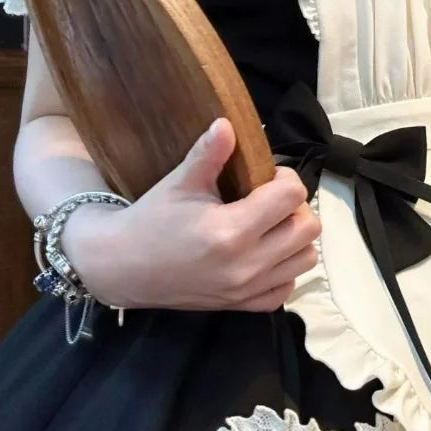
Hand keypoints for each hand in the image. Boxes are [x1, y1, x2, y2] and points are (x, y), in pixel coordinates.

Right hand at [63, 119, 319, 311]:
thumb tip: (227, 123)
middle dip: (296, 207)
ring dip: (295, 238)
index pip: (291, 196)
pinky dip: (284, 269)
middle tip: (271, 199)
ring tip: (270, 225)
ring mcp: (247, 290)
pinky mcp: (243, 306)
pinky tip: (264, 253)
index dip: (286, 178)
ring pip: (306, 259)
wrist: (122, 268)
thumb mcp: (179, 183)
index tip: (268, 176)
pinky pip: (286, 287)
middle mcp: (246, 264)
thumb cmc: (152, 219)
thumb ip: (208, 154)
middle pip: (309, 228)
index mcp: (231, 230)